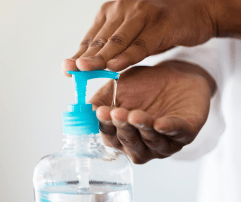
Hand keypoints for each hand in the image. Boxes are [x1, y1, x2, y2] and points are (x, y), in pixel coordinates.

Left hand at [62, 0, 218, 75]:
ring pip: (117, 41)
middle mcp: (123, 8)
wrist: (194, 10)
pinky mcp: (160, 23)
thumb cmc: (158, 25)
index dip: (79, 54)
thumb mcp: (130, 34)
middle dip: (84, 57)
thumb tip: (88, 65)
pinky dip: (126, 56)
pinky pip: (140, 44)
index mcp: (112, 11)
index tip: (67, 69)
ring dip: (100, 57)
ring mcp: (142, 14)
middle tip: (71, 70)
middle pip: (101, 39)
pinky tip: (114, 67)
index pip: (91, 37)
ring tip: (85, 69)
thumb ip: (111, 47)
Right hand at [89, 60, 215, 163]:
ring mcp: (164, 141)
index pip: (111, 137)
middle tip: (117, 113)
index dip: (106, 126)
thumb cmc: (143, 85)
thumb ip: (102, 99)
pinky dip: (168, 129)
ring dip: (142, 129)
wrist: (175, 74)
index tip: (100, 112)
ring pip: (152, 141)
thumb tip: (87, 109)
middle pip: (129, 143)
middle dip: (123, 128)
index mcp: (124, 135)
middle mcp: (143, 143)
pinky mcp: (186, 132)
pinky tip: (160, 124)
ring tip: (135, 115)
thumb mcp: (118, 89)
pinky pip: (177, 133)